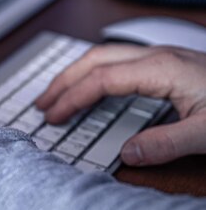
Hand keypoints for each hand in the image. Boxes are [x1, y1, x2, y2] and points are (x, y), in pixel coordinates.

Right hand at [35, 44, 205, 165]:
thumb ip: (166, 144)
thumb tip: (126, 154)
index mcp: (162, 69)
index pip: (102, 78)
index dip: (73, 97)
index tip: (53, 116)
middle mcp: (158, 57)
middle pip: (96, 58)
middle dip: (64, 79)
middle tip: (42, 102)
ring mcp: (162, 57)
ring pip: (105, 55)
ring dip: (76, 73)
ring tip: (57, 94)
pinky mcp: (168, 64)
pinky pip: (118, 61)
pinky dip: (94, 74)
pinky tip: (93, 89)